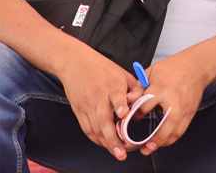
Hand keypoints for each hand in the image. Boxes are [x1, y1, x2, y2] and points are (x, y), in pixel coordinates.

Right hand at [54, 45, 141, 160]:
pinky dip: (96, 138)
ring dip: (106, 143)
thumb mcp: (122, 72)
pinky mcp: (78, 110)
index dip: (120, 104)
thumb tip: (142, 102)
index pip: (116, 94)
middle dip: (113, 138)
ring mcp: (86, 104)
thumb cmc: (102, 67)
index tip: (124, 114)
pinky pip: (87, 128)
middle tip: (123, 152)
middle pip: (104, 119)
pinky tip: (105, 145)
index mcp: (112, 83)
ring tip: (117, 153)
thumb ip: (134, 88)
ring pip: (95, 128)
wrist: (74, 62)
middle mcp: (99, 96)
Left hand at [128, 50, 211, 154]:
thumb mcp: (152, 71)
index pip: (146, 105)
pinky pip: (182, 129)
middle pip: (167, 121)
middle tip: (144, 147)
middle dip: (156, 137)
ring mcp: (184, 107)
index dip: (136, 114)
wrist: (197, 66)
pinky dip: (172, 138)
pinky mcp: (190, 111)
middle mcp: (174, 99)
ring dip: (163, 141)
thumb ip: (140, 87)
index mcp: (162, 87)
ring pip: (176, 129)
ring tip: (150, 148)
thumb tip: (128, 101)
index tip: (130, 118)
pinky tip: (162, 142)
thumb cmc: (173, 67)